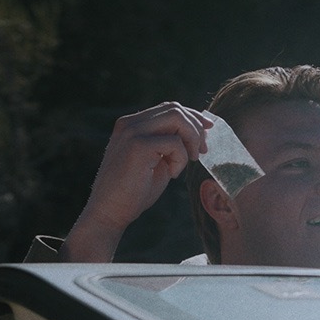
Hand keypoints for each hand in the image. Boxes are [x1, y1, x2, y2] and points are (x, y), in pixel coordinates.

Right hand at [61, 103, 211, 261]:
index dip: (193, 117)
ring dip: (191, 140)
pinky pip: (175, 143)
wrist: (110, 211)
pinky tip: (172, 174)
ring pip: (177, 118)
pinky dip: (181, 159)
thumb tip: (201, 130)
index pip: (169, 108)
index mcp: (132, 124)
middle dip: (196, 128)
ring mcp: (132, 132)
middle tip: (201, 152)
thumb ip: (171, 143)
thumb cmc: (135, 190)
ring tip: (189, 161)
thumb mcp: (157, 160)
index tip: (209, 130)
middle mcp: (130, 123)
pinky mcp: (138, 146)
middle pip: (175, 109)